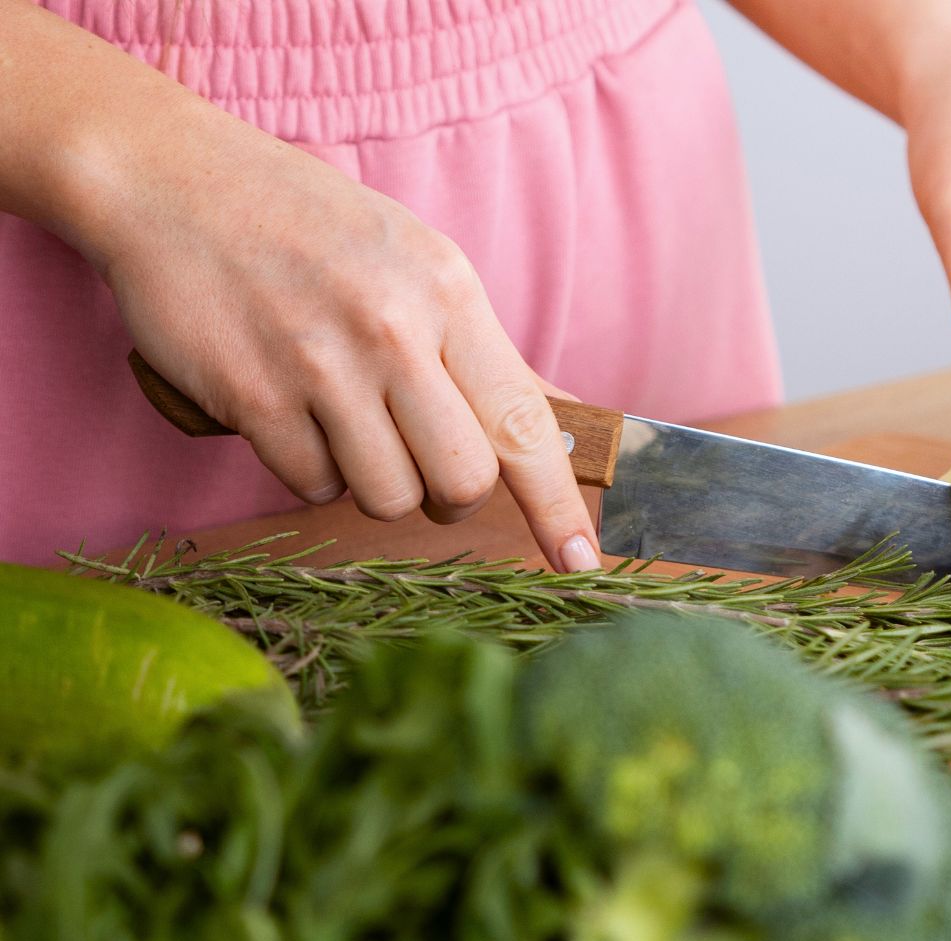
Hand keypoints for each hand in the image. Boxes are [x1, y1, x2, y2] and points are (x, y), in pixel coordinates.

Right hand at [63, 101, 599, 571]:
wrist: (177, 179)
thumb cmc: (313, 228)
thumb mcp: (419, 263)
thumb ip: (482, 350)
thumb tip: (559, 417)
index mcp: (450, 294)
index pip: (526, 423)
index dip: (557, 503)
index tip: (581, 559)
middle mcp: (394, 332)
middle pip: (462, 482)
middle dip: (450, 496)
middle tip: (422, 462)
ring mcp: (320, 366)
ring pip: (387, 497)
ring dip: (375, 482)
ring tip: (347, 421)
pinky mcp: (251, 396)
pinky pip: (310, 484)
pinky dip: (308, 467)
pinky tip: (293, 410)